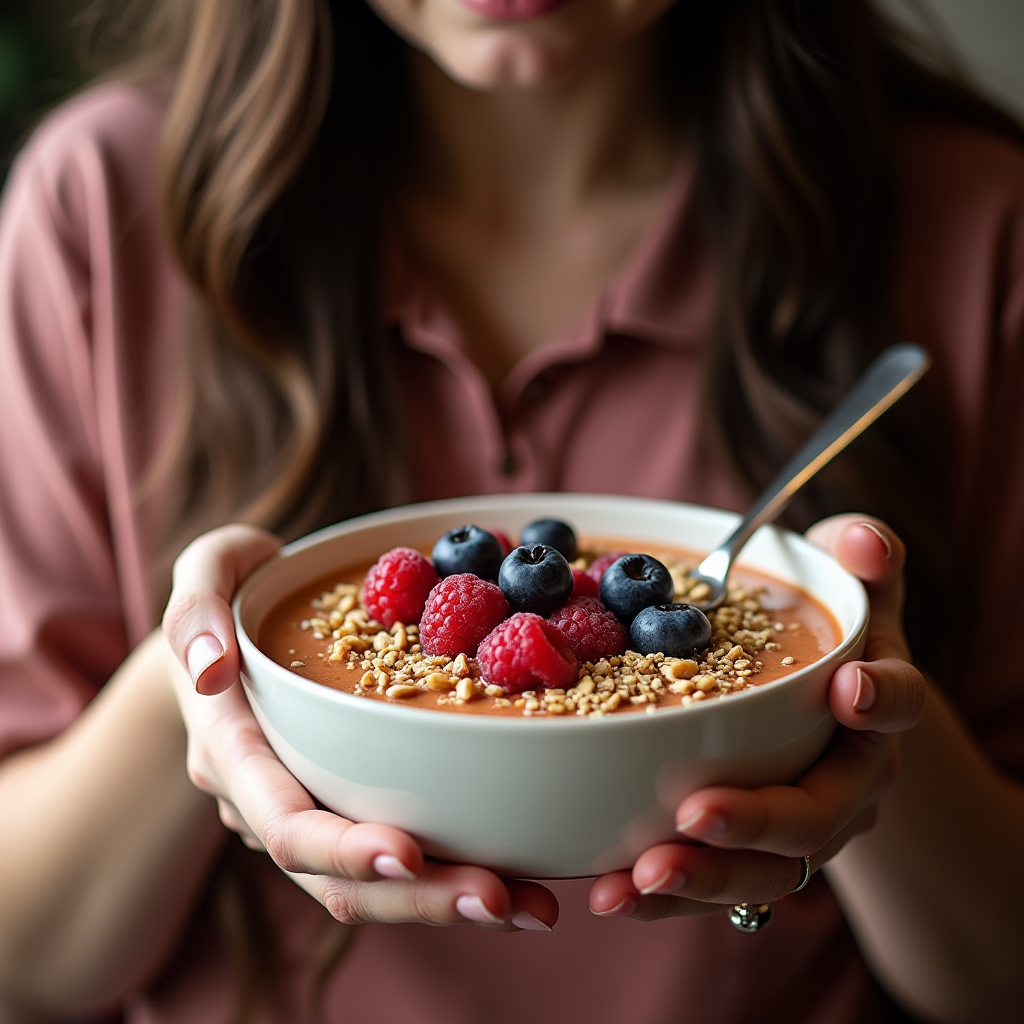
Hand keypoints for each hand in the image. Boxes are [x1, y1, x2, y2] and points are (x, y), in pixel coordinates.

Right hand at [162, 524, 556, 931]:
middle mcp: (263, 803)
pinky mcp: (341, 813)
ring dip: (447, 903)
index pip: (282, 821)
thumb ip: (197, 609)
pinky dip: (449, 879)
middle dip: (419, 898)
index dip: (341, 846)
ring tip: (532, 907)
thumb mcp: (208, 569)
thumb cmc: (230, 594)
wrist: (227, 638)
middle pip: (334, 879)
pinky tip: (518, 881)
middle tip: (502, 898)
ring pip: (370, 889)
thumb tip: (210, 669)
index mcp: (232, 750)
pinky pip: (389, 864)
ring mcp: (302, 816)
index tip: (408, 852)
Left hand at [588, 515, 927, 920]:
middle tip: (695, 816)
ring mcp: (802, 827)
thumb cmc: (825, 630)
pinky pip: (717, 886)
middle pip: (818, 815)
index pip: (895, 702)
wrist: (824, 705)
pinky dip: (666, 897)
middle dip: (758, 819)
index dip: (881, 698)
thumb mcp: (845, 582)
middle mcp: (847, 778)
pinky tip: (609, 891)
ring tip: (636, 876)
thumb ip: (860, 555)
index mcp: (873, 703)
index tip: (849, 691)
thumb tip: (864, 541)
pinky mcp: (753, 854)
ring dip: (703, 877)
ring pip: (766, 871)